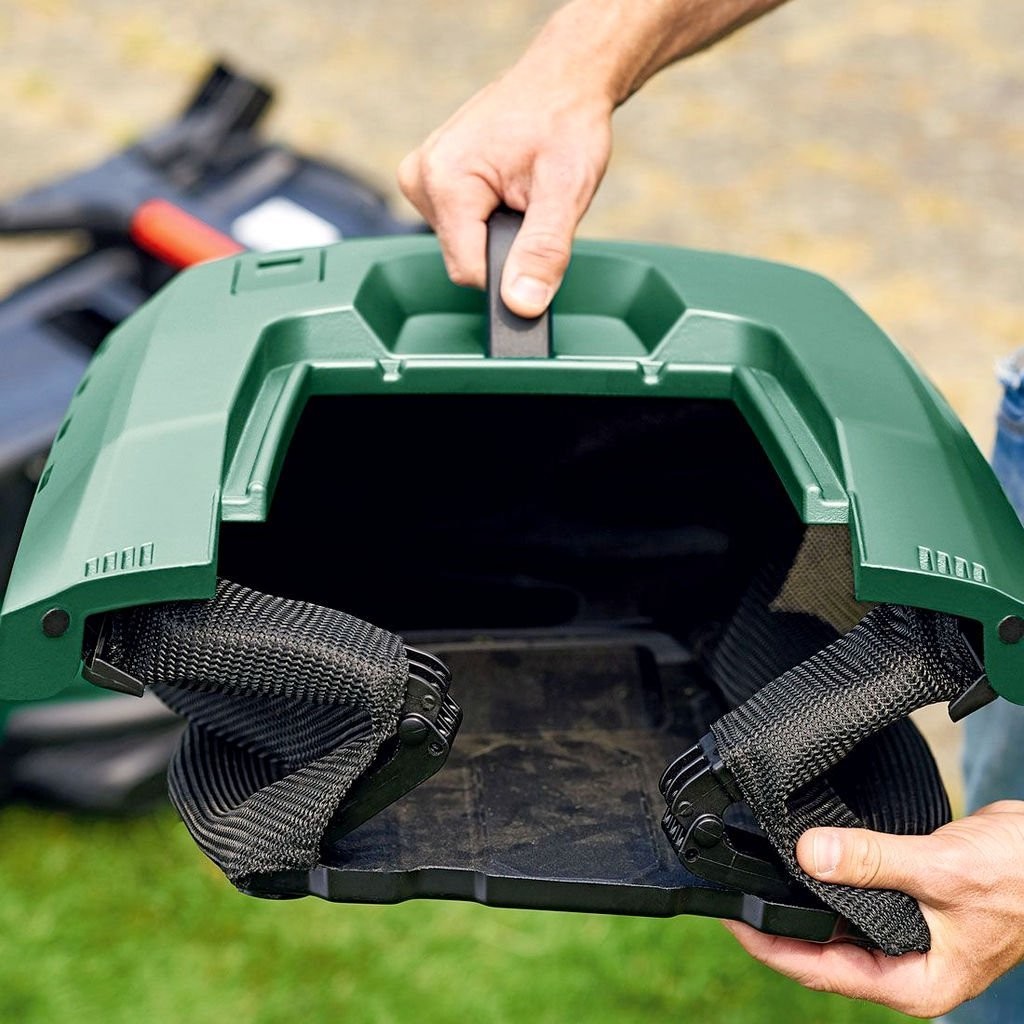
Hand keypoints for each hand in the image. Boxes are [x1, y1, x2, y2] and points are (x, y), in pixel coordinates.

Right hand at [398, 62, 611, 316]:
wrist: (561, 82)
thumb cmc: (565, 123)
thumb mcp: (566, 191)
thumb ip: (543, 252)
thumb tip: (522, 305)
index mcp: (444, 181)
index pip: (470, 273)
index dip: (512, 271)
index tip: (539, 242)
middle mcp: (421, 179)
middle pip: (466, 260)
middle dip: (506, 246)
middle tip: (534, 204)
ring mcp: (421, 180)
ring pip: (464, 247)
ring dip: (499, 232)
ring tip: (522, 191)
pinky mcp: (430, 183)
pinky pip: (461, 228)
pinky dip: (490, 218)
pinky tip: (507, 188)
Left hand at [722, 802, 1023, 1017]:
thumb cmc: (1019, 880)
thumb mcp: (940, 872)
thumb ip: (873, 864)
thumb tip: (809, 855)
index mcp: (911, 982)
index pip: (818, 970)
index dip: (768, 945)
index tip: (729, 918)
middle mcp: (902, 963)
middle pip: (819, 948)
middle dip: (775, 921)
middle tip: (731, 887)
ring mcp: (903, 934)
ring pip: (834, 919)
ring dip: (800, 896)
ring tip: (754, 870)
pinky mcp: (905, 902)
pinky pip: (852, 893)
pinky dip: (826, 877)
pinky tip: (801, 857)